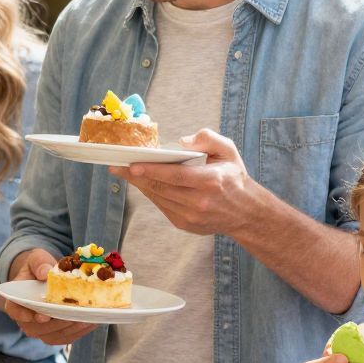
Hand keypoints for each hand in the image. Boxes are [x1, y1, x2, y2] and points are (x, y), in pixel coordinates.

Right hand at [3, 248, 94, 346]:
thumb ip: (39, 264)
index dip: (24, 316)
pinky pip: (64, 338)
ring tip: (86, 319)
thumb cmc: (39, 267)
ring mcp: (39, 329)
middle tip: (72, 316)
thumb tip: (45, 273)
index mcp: (16, 300)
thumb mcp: (37, 259)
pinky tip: (91, 323)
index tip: (41, 316)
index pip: (14, 311)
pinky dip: (78, 333)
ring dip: (69, 330)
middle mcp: (25, 319)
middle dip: (56, 324)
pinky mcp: (54, 333)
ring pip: (51, 337)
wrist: (45, 276)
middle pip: (36, 328)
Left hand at [111, 129, 256, 236]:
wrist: (246, 212)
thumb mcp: (228, 150)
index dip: (152, 171)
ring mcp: (191, 216)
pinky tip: (144, 183)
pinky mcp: (185, 224)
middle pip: (161, 188)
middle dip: (137, 177)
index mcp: (211, 181)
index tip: (132, 165)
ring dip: (141, 185)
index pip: (176, 176)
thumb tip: (182, 141)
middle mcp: (200, 202)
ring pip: (158, 198)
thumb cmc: (234, 177)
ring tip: (126, 172)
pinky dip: (152, 194)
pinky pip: (162, 206)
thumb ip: (208, 138)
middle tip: (117, 166)